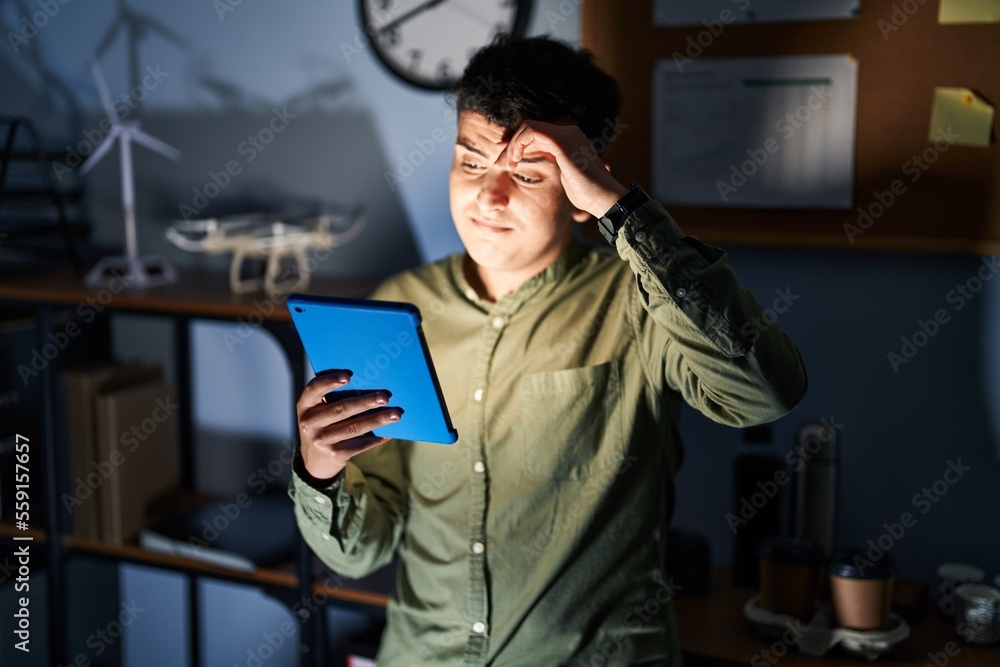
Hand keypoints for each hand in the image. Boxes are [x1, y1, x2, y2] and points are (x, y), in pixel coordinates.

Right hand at [296, 370, 402, 481]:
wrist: (314, 461)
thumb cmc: (323, 424)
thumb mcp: (318, 411)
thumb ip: (333, 398)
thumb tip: (369, 384)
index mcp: (305, 405)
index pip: (314, 389)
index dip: (329, 382)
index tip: (348, 376)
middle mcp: (309, 423)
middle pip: (341, 409)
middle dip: (365, 402)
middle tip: (384, 397)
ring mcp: (321, 441)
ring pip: (354, 428)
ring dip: (377, 420)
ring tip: (395, 414)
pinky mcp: (335, 454)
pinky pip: (360, 444)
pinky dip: (376, 438)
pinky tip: (389, 432)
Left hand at [500, 120, 628, 217]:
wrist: (604, 198)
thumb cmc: (588, 195)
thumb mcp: (565, 178)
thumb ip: (554, 168)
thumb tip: (542, 172)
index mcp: (570, 140)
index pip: (537, 135)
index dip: (518, 145)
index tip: (506, 161)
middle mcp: (569, 132)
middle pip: (530, 130)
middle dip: (511, 145)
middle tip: (499, 164)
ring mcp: (567, 134)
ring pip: (528, 128)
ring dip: (512, 146)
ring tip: (506, 165)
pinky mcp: (561, 140)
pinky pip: (530, 132)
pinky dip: (517, 145)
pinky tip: (514, 161)